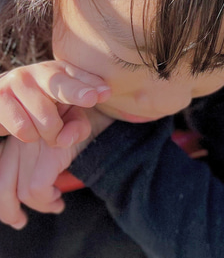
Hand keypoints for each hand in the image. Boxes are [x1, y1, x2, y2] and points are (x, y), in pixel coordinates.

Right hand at [0, 61, 109, 147]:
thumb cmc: (41, 108)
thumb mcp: (64, 113)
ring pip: (44, 118)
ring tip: (41, 128)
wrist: (2, 102)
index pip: (75, 77)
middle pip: (60, 89)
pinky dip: (28, 135)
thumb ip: (76, 125)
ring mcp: (16, 82)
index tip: (101, 95)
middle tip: (74, 117)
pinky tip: (26, 128)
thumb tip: (66, 139)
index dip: (87, 87)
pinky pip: (23, 127)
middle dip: (74, 99)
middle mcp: (37, 72)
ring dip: (47, 133)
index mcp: (58, 70)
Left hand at [0, 105, 114, 229]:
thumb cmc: (78, 127)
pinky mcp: (52, 152)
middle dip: (7, 210)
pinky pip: (38, 187)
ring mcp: (35, 144)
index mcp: (19, 135)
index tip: (13, 213)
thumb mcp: (56, 143)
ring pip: (23, 190)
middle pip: (3, 184)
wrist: (103, 111)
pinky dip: (47, 199)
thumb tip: (29, 199)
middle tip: (19, 222)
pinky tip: (58, 198)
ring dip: (39, 205)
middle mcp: (22, 138)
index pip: (1, 171)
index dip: (4, 198)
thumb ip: (39, 163)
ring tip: (54, 204)